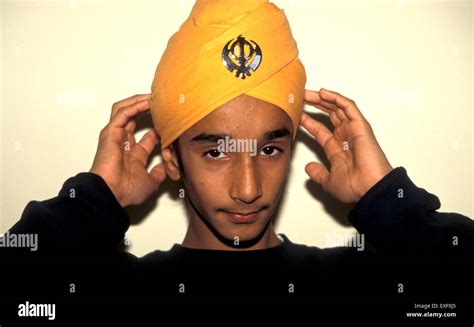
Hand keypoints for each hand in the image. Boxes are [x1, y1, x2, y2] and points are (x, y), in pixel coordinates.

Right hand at [90, 94, 166, 206]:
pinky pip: (123, 113)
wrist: (112, 193)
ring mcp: (116, 136)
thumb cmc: (126, 191)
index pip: (149, 135)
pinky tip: (147, 101)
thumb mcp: (151, 182)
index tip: (172, 121)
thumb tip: (167, 167)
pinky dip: (135, 105)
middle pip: (136, 119)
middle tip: (163, 103)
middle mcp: (124, 143)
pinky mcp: (111, 132)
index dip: (160, 127)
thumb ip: (159, 173)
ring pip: (127, 110)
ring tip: (155, 97)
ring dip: (140, 102)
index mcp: (133, 154)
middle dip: (149, 109)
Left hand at [301, 88, 392, 203]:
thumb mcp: (328, 182)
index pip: (320, 130)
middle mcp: (346, 137)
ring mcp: (353, 130)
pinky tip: (323, 92)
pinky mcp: (360, 126)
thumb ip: (318, 173)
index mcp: (338, 149)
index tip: (297, 114)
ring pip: (337, 108)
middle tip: (300, 97)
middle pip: (328, 115)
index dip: (308, 121)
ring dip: (322, 99)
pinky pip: (348, 107)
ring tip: (308, 92)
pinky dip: (336, 98)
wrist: (369, 189)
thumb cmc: (355, 188)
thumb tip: (308, 167)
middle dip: (315, 105)